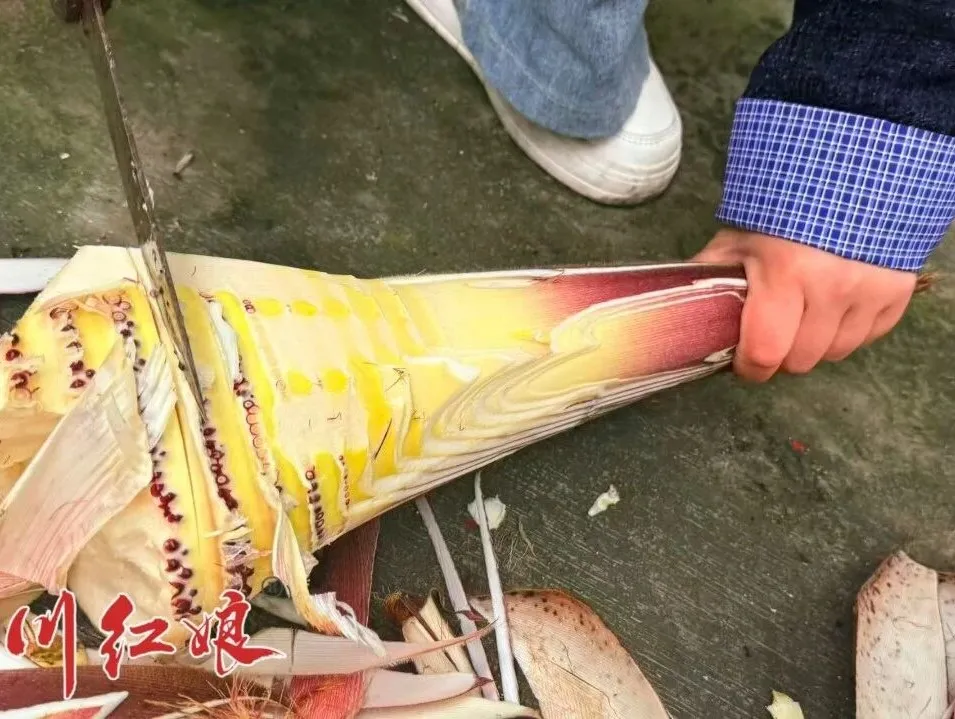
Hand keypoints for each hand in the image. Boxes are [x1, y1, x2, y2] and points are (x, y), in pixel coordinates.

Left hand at [692, 229, 917, 381]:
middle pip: (800, 360)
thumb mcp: (738, 238)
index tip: (744, 361)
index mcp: (786, 274)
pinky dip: (848, 331)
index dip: (750, 366)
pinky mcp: (898, 293)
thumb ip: (710, 275)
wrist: (850, 176)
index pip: (766, 353)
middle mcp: (833, 287)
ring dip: (815, 345)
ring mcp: (871, 291)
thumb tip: (680, 308)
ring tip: (804, 316)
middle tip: (773, 331)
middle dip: (781, 353)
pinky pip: (867, 337)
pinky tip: (835, 309)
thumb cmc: (782, 210)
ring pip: (835, 353)